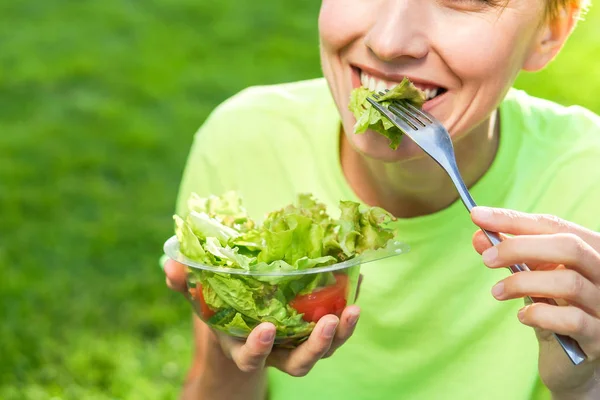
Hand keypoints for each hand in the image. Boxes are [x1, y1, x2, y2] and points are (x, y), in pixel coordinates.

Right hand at [164, 259, 360, 376]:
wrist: (243, 319)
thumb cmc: (221, 309)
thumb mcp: (201, 299)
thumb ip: (185, 285)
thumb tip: (169, 265)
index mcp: (246, 348)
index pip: (252, 357)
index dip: (259, 348)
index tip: (266, 328)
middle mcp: (276, 351)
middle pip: (300, 363)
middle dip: (316, 347)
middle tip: (329, 322)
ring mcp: (298, 342)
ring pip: (324, 349)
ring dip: (342, 332)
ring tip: (353, 308)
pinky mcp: (314, 328)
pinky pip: (336, 325)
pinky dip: (347, 306)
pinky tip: (358, 282)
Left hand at [471, 207, 599, 396]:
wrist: (572, 358)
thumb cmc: (553, 307)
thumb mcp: (531, 275)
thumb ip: (509, 255)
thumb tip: (479, 236)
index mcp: (590, 249)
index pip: (552, 224)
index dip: (513, 219)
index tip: (477, 216)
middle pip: (568, 247)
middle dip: (519, 247)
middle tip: (486, 258)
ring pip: (568, 282)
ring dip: (522, 283)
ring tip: (497, 292)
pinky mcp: (599, 337)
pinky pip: (572, 320)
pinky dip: (540, 314)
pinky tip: (523, 316)